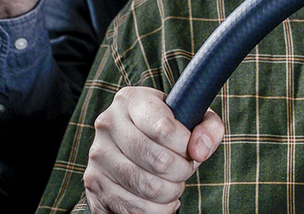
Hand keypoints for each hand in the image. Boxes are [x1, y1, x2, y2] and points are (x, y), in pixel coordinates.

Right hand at [83, 87, 223, 213]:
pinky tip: (159, 198)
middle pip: (160, 161)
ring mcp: (98, 155)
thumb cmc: (166, 133)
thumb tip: (199, 150)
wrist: (127, 150)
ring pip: (149, 188)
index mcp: (131, 100)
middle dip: (182, 171)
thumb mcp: (190, 119)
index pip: (164, 128)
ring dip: (171, 192)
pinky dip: (157, 209)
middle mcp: (108, 123)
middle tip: (184, 168)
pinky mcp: (95, 183)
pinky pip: (135, 209)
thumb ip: (208, 127)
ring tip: (172, 182)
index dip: (185, 145)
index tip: (190, 148)